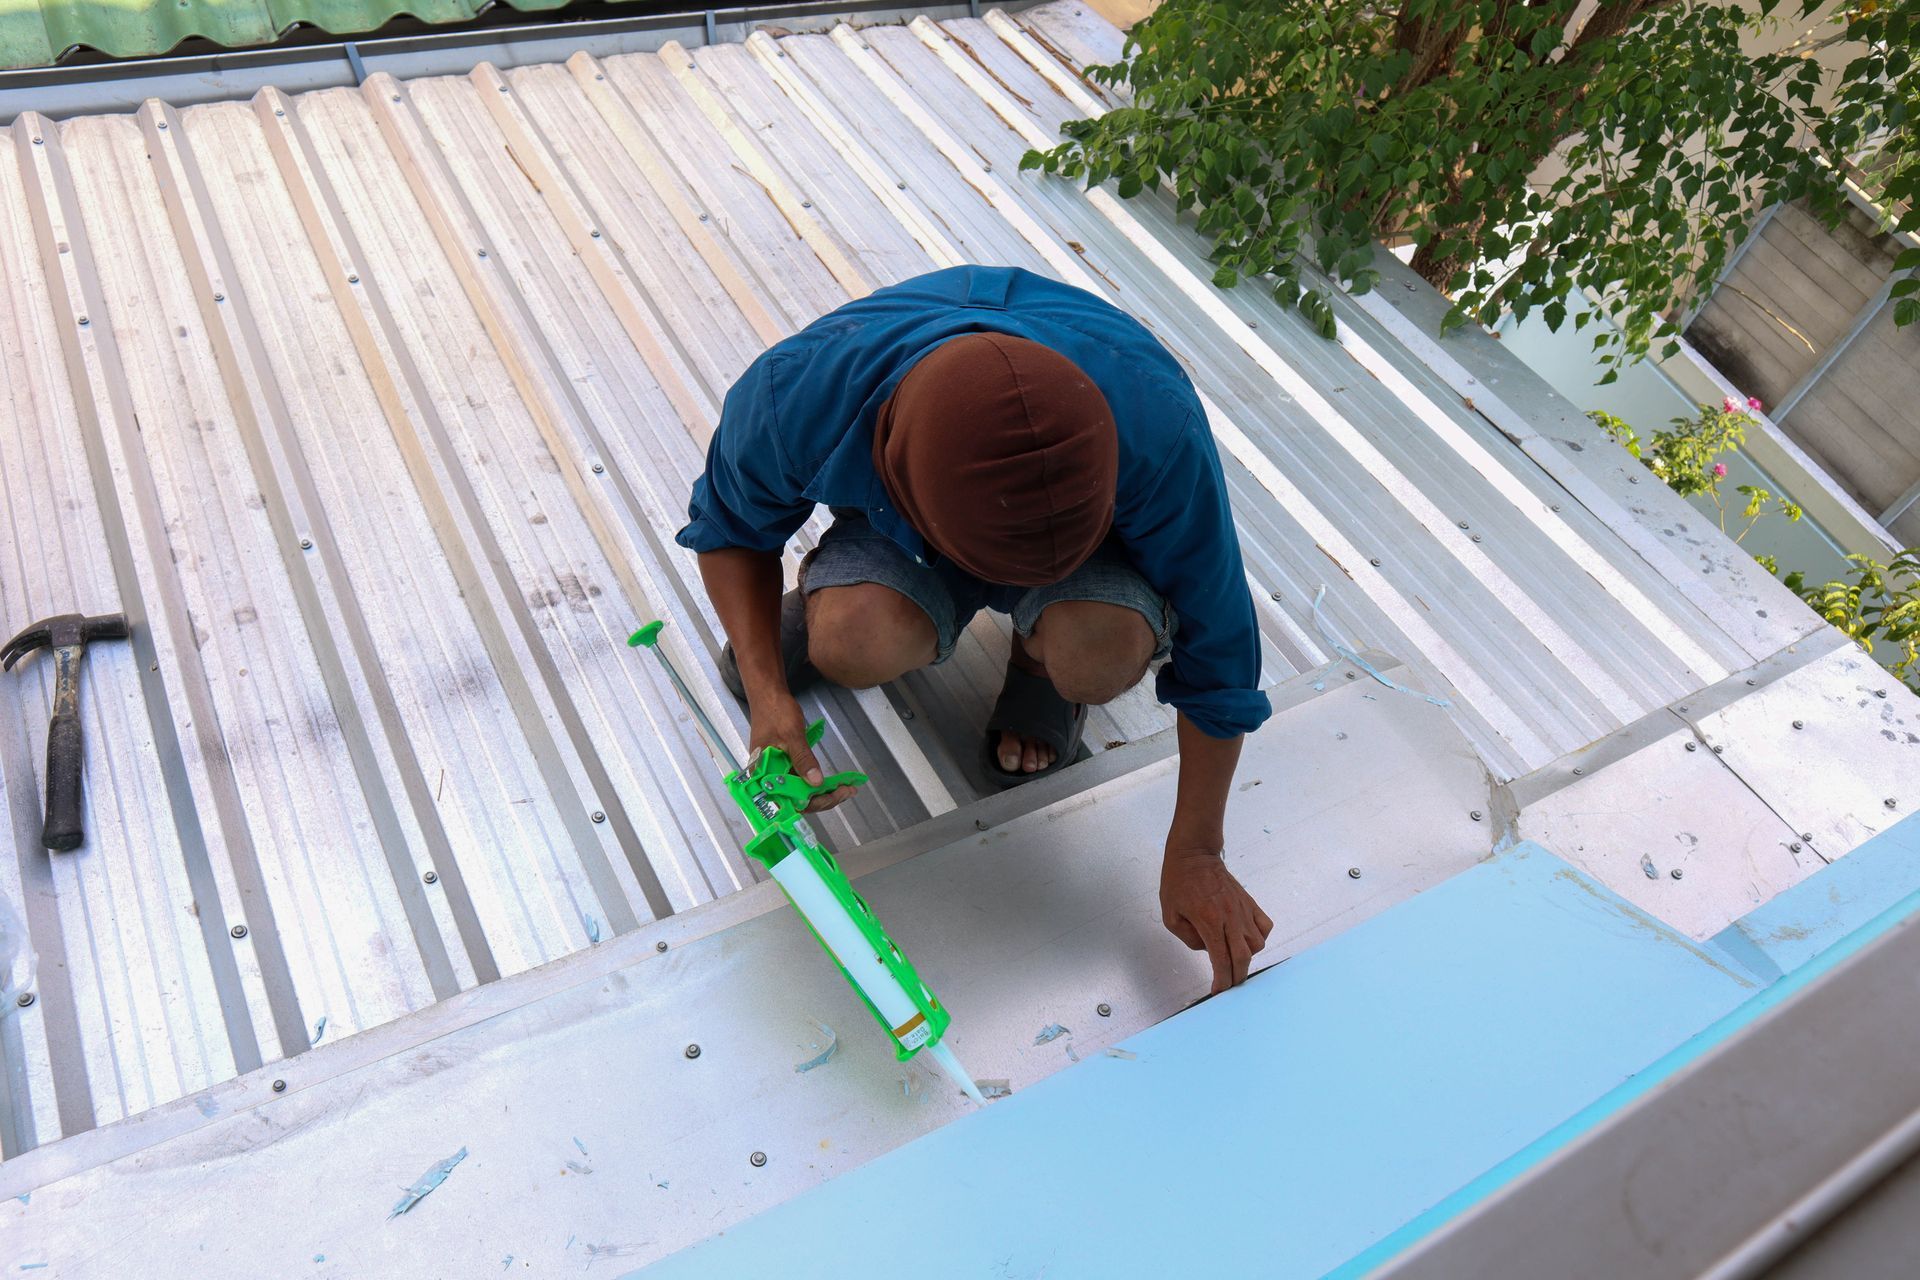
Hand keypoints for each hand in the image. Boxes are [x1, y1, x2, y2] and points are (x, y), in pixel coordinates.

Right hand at [749, 691, 858, 813]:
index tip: (834, 795)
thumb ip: (803, 759)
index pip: (788, 800)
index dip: (813, 802)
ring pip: (801, 792)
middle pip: (797, 800)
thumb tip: (816, 782)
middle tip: (847, 791)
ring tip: (846, 788)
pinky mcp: (785, 767)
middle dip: (824, 798)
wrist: (769, 695)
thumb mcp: (792, 734)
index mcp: (763, 774)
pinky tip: (835, 782)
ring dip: (824, 792)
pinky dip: (818, 781)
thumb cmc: (775, 712)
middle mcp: (768, 779)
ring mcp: (777, 773)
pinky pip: (802, 780)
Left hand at [1159, 846, 1273, 993]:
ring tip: (1234, 960)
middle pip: (1243, 957)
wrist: (1194, 856)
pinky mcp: (1249, 902)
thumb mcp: (1170, 916)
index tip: (1218, 991)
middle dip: (1237, 977)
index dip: (1222, 981)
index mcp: (1208, 921)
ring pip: (1257, 944)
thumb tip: (1208, 950)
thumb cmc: (1178, 884)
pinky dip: (1259, 938)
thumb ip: (1188, 939)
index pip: (1221, 960)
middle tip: (1229, 985)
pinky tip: (1246, 940)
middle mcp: (1230, 917)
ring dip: (1247, 958)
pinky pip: (1264, 927)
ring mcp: (1242, 909)